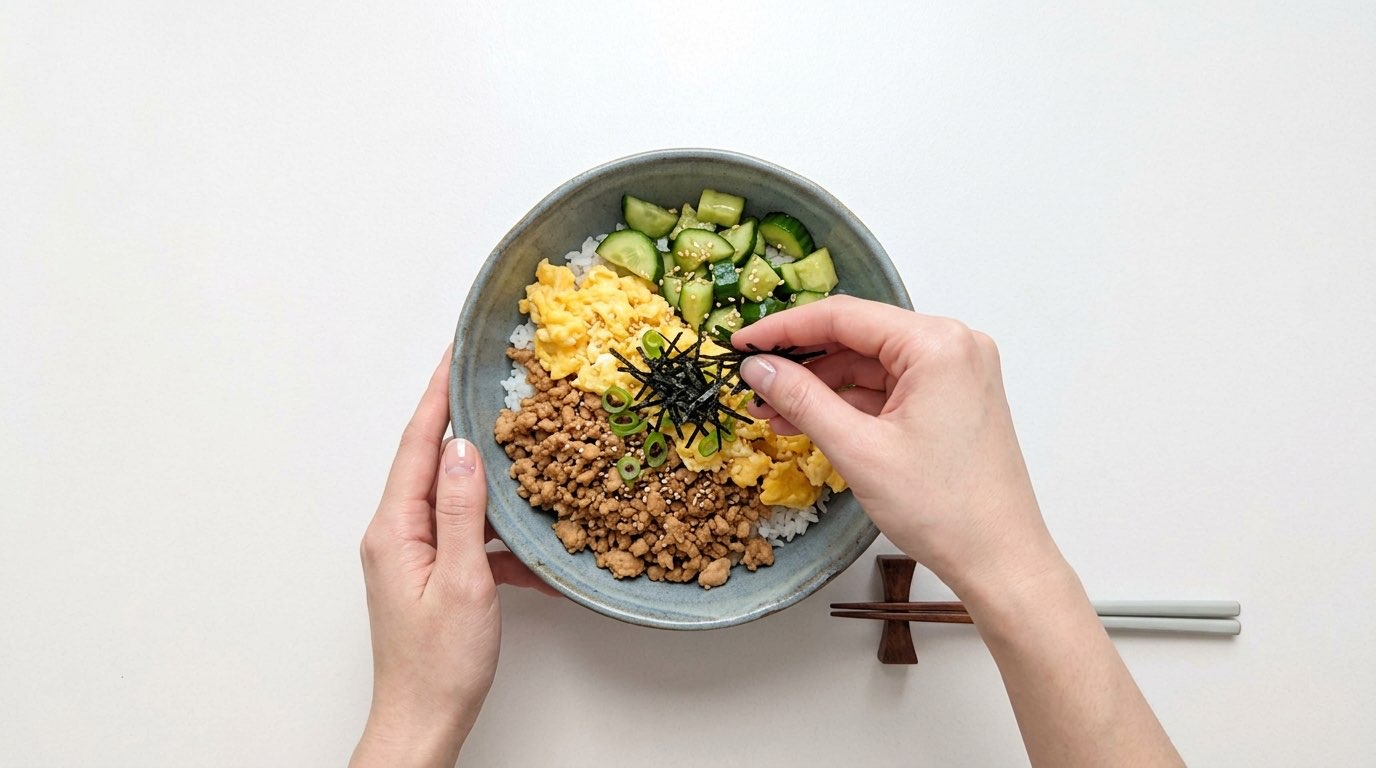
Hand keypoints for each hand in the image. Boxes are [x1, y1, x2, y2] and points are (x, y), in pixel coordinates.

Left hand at [351, 347, 555, 767]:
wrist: (425, 722)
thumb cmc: (440, 665)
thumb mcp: (464, 580)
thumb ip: (463, 510)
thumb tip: (465, 450)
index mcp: (395, 529)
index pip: (417, 444)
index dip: (437, 395)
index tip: (454, 354)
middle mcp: (397, 534)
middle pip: (432, 461)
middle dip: (462, 421)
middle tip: (492, 382)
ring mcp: (413, 554)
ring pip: (455, 497)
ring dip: (489, 478)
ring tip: (524, 448)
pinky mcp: (433, 574)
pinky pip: (468, 536)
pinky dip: (500, 534)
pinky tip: (534, 543)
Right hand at [736, 298, 1182, 765]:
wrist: (1001, 561)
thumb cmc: (941, 509)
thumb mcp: (858, 451)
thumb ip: (802, 400)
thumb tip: (757, 367)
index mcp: (937, 344)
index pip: (844, 316)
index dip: (783, 329)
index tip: (739, 344)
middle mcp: (954, 344)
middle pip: (858, 335)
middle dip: (802, 361)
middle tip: (751, 383)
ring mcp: (957, 371)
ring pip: (871, 363)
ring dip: (822, 384)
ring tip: (771, 411)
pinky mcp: (954, 398)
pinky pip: (890, 386)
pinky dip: (850, 401)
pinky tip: (809, 420)